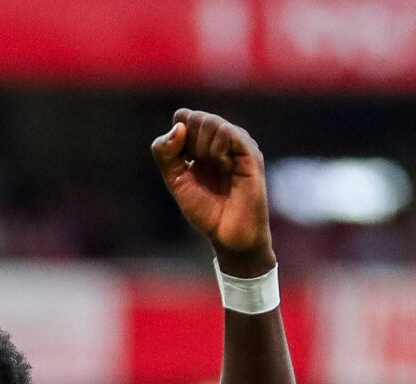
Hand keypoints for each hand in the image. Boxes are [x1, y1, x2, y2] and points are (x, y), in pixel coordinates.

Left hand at [151, 110, 273, 274]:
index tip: (184, 163)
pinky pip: (226, 132)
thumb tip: (178, 127)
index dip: (177, 137)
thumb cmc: (206, 210)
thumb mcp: (175, 180)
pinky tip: (223, 165)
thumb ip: (165, 153)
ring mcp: (237, 143)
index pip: (183, 116)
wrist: (229, 235)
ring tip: (215, 168)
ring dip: (202, 147)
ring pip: (209, 121)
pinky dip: (216, 149)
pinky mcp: (250, 152)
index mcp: (204, 143)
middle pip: (194, 116)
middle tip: (201, 167)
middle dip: (189, 144)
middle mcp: (222, 139)